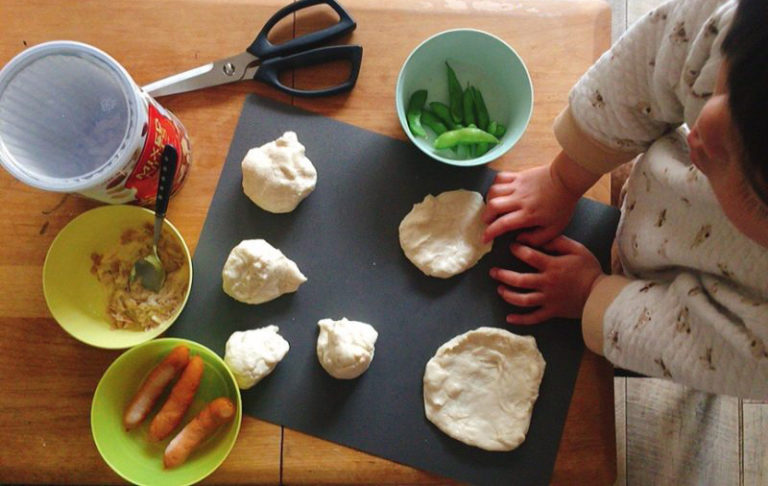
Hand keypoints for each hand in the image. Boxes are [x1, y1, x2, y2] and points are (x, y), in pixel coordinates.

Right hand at [482, 165, 579, 245]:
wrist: (567, 180)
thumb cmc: (562, 205)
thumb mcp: (554, 229)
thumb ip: (536, 239)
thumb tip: (518, 239)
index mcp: (528, 214)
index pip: (502, 224)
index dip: (490, 232)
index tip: (485, 238)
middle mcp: (519, 199)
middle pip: (493, 206)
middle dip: (486, 216)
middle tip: (489, 222)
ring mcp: (518, 186)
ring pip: (494, 191)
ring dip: (489, 200)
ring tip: (493, 207)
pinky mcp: (518, 175)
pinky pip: (500, 177)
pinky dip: (495, 185)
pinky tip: (499, 192)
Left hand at [490, 236, 604, 324]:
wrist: (601, 294)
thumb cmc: (589, 269)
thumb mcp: (576, 249)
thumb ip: (557, 242)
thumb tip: (539, 238)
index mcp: (552, 266)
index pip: (528, 256)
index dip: (517, 250)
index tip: (511, 246)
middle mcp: (546, 283)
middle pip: (519, 280)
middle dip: (503, 275)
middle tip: (493, 271)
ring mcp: (548, 299)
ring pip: (522, 299)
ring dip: (508, 295)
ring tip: (499, 289)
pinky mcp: (551, 311)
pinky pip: (533, 318)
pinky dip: (520, 319)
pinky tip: (509, 318)